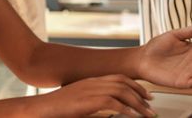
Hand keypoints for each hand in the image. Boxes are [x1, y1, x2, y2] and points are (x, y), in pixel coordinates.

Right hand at [33, 75, 154, 117]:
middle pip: (123, 82)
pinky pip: (113, 103)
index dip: (135, 85)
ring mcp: (89, 90)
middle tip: (151, 105)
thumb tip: (111, 112)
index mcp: (90, 82)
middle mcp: (92, 83)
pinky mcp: (87, 101)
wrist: (40, 109)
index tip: (145, 96)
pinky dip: (126, 109)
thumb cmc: (57, 109)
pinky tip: (133, 116)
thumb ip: (94, 104)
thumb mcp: (79, 104)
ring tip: (147, 114)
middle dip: (141, 93)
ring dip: (137, 103)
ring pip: (121, 91)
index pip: (118, 78)